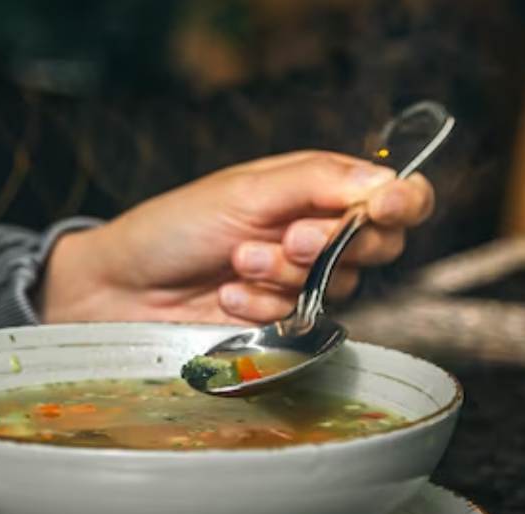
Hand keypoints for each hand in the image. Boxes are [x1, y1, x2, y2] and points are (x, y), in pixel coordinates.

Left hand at [41, 151, 433, 323]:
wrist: (122, 288)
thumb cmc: (174, 227)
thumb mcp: (244, 191)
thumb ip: (318, 183)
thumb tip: (387, 183)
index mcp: (315, 187)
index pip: (393, 194)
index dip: (402, 203)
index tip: (383, 210)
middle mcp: (316, 230)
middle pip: (379, 244)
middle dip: (331, 244)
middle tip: (286, 237)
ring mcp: (301, 278)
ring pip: (341, 285)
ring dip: (285, 274)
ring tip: (235, 262)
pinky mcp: (282, 320)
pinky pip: (304, 319)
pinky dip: (264, 306)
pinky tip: (227, 296)